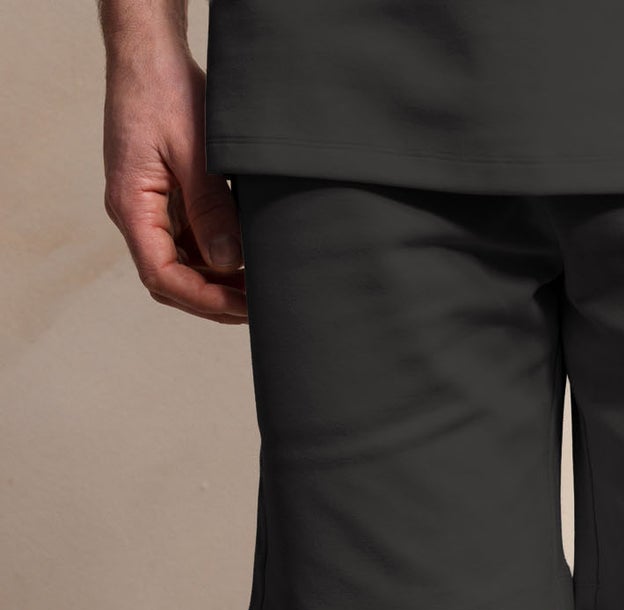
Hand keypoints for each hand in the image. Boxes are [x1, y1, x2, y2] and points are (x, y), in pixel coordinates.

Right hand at [103, 36, 246, 323]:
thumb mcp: (194, 152)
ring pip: (181, 264)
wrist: (150, 52)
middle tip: (256, 305)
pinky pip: (188, 240)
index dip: (203, 299)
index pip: (162, 275)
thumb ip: (210, 210)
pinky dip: (215, 255)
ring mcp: (149, 207)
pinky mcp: (164, 197)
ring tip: (255, 286)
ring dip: (216, 280)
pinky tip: (244, 256)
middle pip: (170, 279)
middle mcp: (135, 213)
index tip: (241, 306)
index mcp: (131, 206)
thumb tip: (228, 262)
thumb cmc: (163, 90)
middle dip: (212, 299)